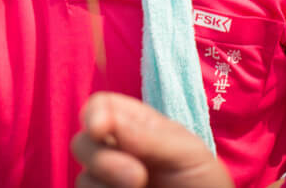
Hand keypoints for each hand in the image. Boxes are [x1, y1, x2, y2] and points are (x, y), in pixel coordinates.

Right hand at [73, 92, 233, 187]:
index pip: (100, 106)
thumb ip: (147, 136)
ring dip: (105, 185)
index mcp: (135, 126)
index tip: (99, 129)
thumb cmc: (203, 182)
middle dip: (102, 160)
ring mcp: (108, 181)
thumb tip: (101, 121)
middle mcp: (115, 151)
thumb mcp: (186, 153)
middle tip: (137, 178)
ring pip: (83, 177)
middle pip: (82, 142)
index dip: (94, 114)